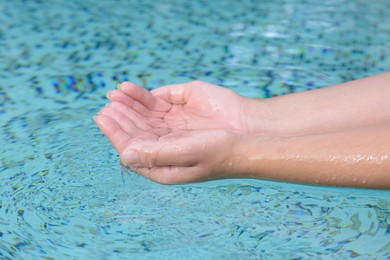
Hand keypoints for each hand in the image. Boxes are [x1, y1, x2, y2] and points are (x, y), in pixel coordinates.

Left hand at [94, 81, 247, 183]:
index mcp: (163, 164)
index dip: (116, 133)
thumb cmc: (221, 151)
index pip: (133, 149)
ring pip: (143, 115)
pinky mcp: (181, 106)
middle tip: (107, 106)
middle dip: (120, 118)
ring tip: (113, 95)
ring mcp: (172, 124)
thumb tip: (124, 155)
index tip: (103, 118)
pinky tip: (128, 89)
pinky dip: (141, 95)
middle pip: (135, 130)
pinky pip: (156, 101)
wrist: (249, 133)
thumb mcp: (187, 154)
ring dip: (128, 105)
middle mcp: (164, 144)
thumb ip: (155, 154)